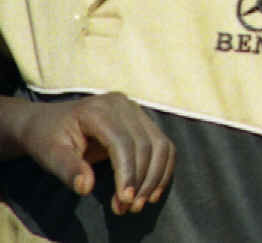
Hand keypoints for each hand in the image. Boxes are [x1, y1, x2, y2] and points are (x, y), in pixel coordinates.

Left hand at [15, 93, 173, 214]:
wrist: (47, 121)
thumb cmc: (47, 138)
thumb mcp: (49, 154)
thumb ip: (68, 169)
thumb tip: (86, 187)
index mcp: (98, 110)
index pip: (122, 142)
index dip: (127, 172)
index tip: (124, 200)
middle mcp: (123, 105)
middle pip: (145, 144)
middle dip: (141, 180)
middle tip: (129, 208)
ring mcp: (135, 110)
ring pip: (160, 145)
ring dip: (155, 177)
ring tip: (140, 203)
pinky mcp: (142, 120)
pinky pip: (162, 145)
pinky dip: (162, 169)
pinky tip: (153, 191)